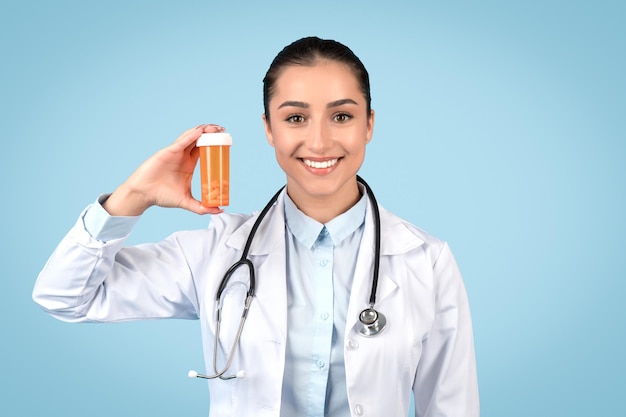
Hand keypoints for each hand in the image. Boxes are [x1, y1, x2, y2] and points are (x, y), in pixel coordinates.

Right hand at [103, 124, 224, 215]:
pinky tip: (200, 131)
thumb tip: (218, 210)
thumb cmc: (162, 196)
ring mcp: (175, 152)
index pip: (205, 149)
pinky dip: (190, 136)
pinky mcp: (167, 152)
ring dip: (203, 131)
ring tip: (215, 127)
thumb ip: (201, 207)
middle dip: (211, 133)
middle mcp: (183, 156)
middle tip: (223, 130)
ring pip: (191, 137)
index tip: (226, 140)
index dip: (214, 143)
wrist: (144, 195)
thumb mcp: (186, 201)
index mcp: (189, 164)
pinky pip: (181, 142)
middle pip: (199, 140)